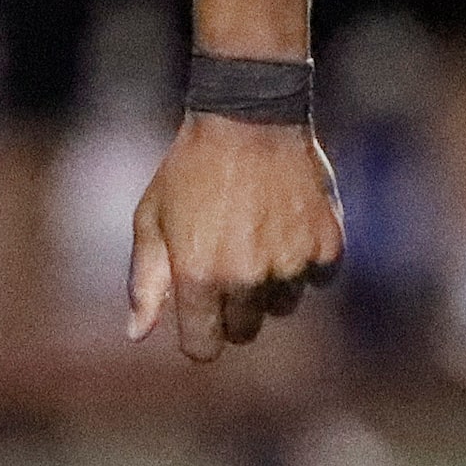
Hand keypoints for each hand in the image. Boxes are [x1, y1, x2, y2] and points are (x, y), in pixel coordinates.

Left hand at [127, 114, 343, 362]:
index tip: (200, 317)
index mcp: (199, 276)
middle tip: (226, 263)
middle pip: (245, 331)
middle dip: (233, 309)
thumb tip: (137, 334)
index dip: (199, 335)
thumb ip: (145, 281)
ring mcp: (291, 264)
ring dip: (270, 285)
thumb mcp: (152, 219)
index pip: (203, 348)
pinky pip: (318, 279)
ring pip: (283, 306)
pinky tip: (287, 222)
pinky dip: (305, 260)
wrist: (248, 117)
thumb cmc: (189, 169)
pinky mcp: (327, 246)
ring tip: (256, 235)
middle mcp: (247, 278)